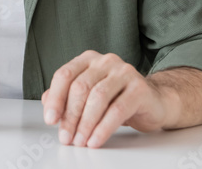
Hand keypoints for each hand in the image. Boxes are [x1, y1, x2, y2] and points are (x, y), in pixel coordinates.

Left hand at [41, 51, 173, 148]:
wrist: (154, 102)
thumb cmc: (117, 98)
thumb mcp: (89, 97)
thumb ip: (67, 98)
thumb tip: (48, 105)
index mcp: (89, 60)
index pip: (65, 75)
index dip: (55, 98)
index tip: (50, 119)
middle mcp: (106, 61)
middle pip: (80, 87)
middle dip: (70, 116)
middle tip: (66, 137)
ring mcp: (124, 72)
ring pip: (98, 98)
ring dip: (85, 124)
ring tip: (80, 141)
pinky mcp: (139, 88)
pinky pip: (117, 110)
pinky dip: (103, 128)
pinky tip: (95, 139)